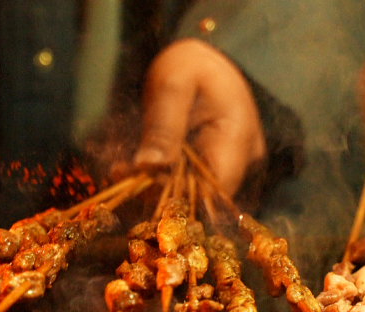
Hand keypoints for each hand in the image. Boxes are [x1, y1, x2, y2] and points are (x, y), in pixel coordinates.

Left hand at [133, 38, 264, 196]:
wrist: (198, 61)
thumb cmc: (189, 64)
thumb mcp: (173, 84)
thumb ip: (163, 125)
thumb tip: (148, 166)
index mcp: (238, 136)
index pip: (212, 189)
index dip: (174, 195)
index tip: (138, 180)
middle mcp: (243, 159)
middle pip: (202, 197)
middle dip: (158, 192)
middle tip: (121, 173)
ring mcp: (231, 164)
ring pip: (193, 194)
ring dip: (154, 187)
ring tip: (121, 170)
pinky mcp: (214, 167)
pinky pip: (188, 185)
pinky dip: (160, 180)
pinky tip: (132, 170)